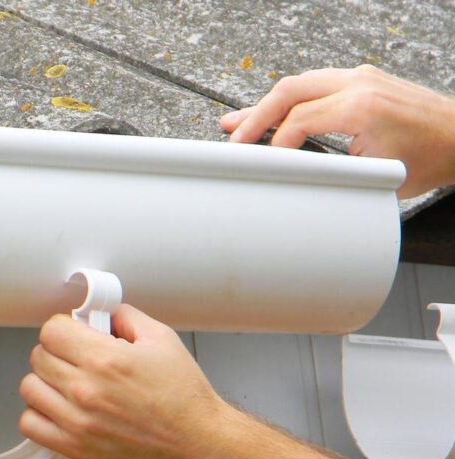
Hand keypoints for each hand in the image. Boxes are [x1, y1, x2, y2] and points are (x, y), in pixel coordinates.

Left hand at [18, 306, 233, 458]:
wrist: (198, 446)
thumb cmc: (185, 401)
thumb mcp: (162, 340)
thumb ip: (126, 318)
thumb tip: (103, 313)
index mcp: (106, 359)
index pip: (51, 330)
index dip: (63, 328)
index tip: (73, 335)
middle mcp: (86, 389)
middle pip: (39, 357)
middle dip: (56, 352)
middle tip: (75, 358)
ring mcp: (77, 421)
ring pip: (30, 388)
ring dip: (45, 382)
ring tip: (66, 384)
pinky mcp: (74, 447)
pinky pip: (30, 424)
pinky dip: (39, 415)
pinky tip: (59, 410)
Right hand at [220, 65, 454, 197]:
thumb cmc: (430, 158)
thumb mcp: (376, 176)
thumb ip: (331, 173)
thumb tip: (292, 178)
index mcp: (360, 106)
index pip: (298, 120)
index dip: (274, 145)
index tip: (261, 164)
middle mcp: (359, 84)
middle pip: (290, 90)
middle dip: (255, 116)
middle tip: (232, 137)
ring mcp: (361, 77)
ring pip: (299, 84)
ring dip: (267, 105)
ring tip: (236, 123)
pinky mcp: (362, 81)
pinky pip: (315, 84)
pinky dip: (289, 100)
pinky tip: (270, 112)